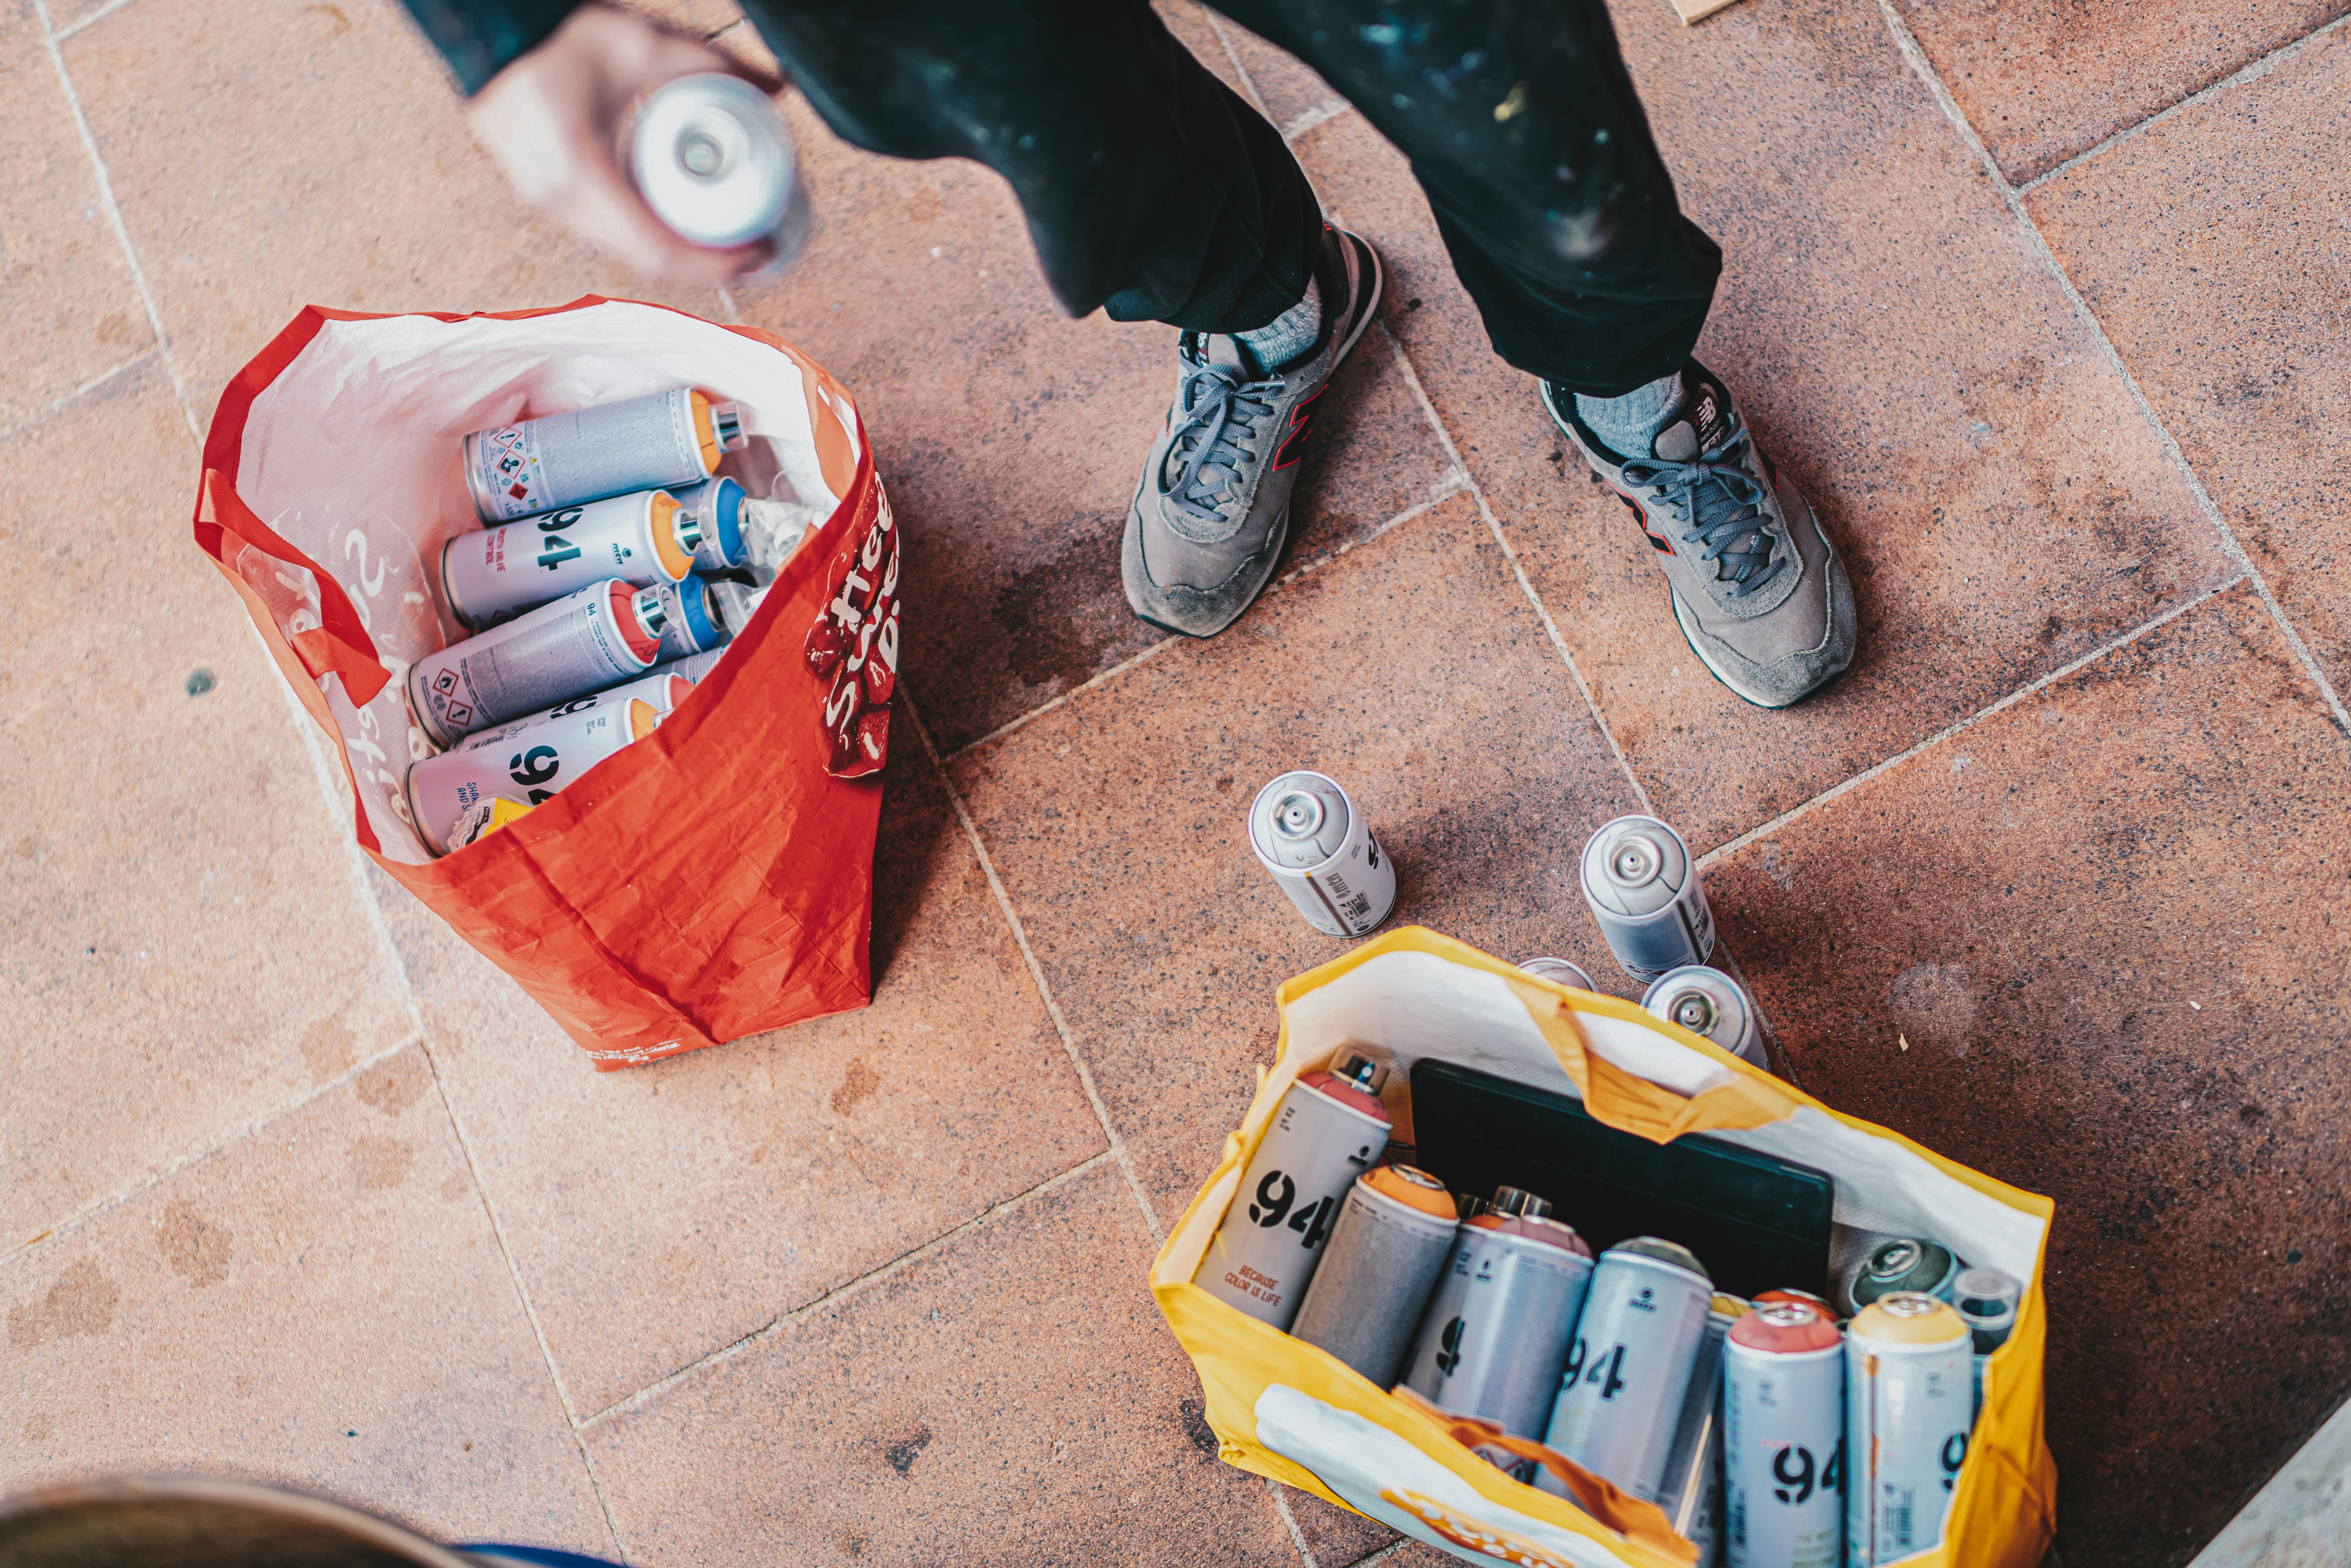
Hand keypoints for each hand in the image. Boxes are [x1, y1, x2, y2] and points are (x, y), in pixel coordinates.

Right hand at [469, 4, 784, 283]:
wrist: (495, 33)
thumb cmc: (554, 37)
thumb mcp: (644, 43)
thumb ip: (713, 62)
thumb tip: (774, 86)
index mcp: (577, 170)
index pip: (655, 249)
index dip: (712, 264)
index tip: (755, 254)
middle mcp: (557, 200)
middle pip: (645, 261)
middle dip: (705, 267)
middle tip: (755, 254)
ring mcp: (546, 204)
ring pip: (626, 253)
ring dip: (679, 256)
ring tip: (729, 245)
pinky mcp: (548, 199)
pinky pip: (609, 235)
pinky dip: (651, 237)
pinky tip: (684, 227)